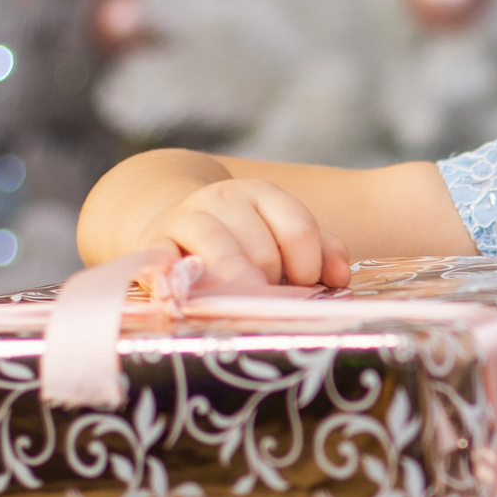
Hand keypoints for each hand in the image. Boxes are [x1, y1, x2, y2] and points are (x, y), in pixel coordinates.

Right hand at [142, 177, 348, 289]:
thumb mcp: (282, 234)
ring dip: (240, 290)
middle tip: (268, 295)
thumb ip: (320, 251)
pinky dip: (170, 275)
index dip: (308, 266)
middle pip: (263, 252)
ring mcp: (188, 220)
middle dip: (273, 283)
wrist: (174, 222)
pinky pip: (164, 261)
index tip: (305, 284)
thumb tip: (341, 278)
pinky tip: (176, 288)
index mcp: (261, 193)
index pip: (298, 229)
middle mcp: (223, 199)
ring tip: (243, 302)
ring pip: (225, 261)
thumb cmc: (242, 238)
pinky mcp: (156, 245)